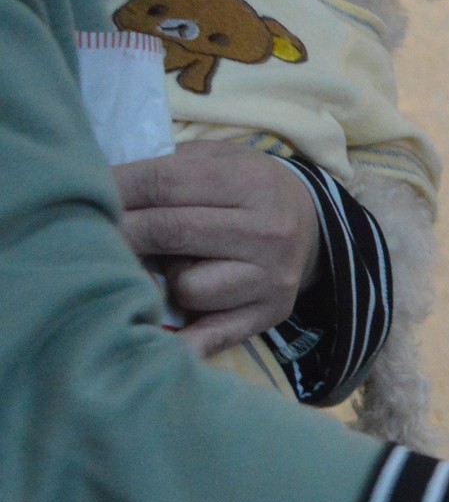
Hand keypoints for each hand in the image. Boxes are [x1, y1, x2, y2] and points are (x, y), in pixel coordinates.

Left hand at [113, 140, 320, 357]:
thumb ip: (168, 169)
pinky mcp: (269, 313)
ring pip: (187, 287)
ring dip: (166, 280)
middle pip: (170, 232)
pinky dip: (183, 341)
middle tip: (95, 234)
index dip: (115, 190)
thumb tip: (101, 189)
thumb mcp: (220, 159)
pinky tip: (159, 338)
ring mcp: (270, 278)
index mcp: (250, 183)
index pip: (164, 184)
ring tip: (174, 266)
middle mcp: (266, 231)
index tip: (84, 196)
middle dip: (122, 234)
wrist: (312, 226)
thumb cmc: (248, 188)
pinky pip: (213, 334)